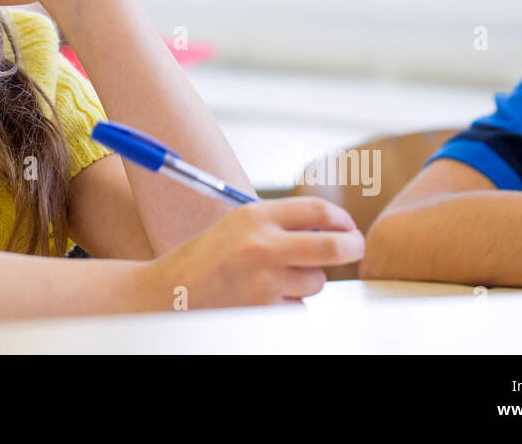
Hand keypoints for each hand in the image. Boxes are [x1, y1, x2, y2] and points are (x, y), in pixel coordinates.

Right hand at [127, 197, 365, 309]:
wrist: (166, 293)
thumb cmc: (204, 259)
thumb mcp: (237, 226)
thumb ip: (278, 224)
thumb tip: (330, 229)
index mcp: (253, 215)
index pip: (316, 210)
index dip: (340, 218)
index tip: (346, 226)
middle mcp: (262, 245)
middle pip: (333, 246)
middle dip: (351, 247)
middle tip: (355, 247)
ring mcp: (264, 281)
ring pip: (316, 281)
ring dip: (307, 282)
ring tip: (274, 280)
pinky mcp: (264, 312)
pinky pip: (297, 307)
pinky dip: (288, 305)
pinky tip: (260, 300)